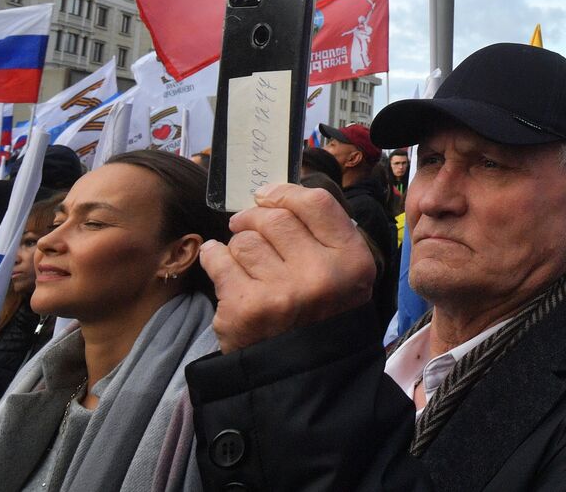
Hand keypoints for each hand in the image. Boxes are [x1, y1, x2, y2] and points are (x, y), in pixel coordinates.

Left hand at [199, 183, 375, 353]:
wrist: (303, 374)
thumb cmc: (323, 313)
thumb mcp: (346, 272)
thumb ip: (323, 232)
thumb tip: (275, 195)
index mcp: (352, 260)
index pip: (316, 203)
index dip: (286, 192)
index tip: (269, 195)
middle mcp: (320, 275)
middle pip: (274, 218)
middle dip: (254, 217)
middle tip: (248, 225)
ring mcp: (281, 292)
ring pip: (245, 239)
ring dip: (239, 244)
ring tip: (245, 260)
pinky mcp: (245, 309)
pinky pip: (219, 258)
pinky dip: (214, 256)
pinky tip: (220, 263)